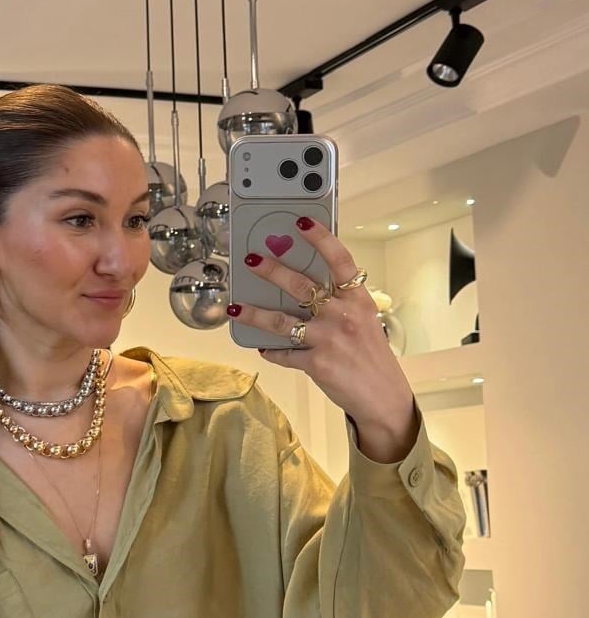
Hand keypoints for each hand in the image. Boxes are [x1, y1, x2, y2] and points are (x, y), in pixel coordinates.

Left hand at [228, 217, 417, 456]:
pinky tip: (261, 347)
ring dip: (254, 314)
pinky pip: (285, 353)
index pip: (340, 261)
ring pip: (282, 321)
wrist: (382, 395)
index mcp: (358, 300)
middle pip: (301, 286)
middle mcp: (343, 315)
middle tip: (250, 260)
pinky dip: (271, 351)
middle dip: (272, 271)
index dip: (321, 238)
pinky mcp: (316, 363)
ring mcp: (328, 339)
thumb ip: (338, 303)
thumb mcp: (363, 321)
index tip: (301, 221)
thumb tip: (302, 288)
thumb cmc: (371, 355)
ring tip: (236, 307)